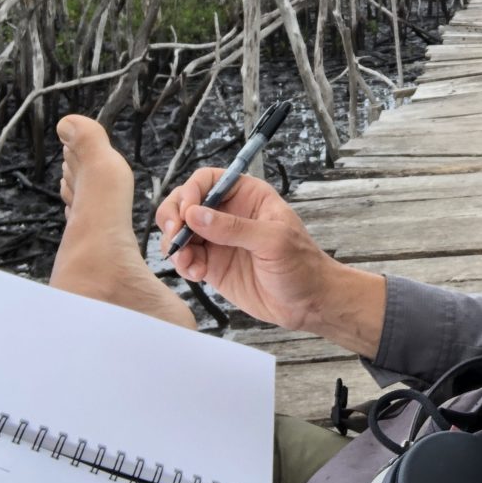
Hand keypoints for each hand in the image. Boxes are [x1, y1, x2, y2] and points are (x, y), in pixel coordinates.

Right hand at [156, 169, 385, 354]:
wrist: (308, 302)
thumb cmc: (302, 264)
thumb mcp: (273, 240)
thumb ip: (234, 228)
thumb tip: (195, 214)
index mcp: (248, 195)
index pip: (208, 180)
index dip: (191, 192)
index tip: (187, 214)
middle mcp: (229, 213)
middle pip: (185, 202)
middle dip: (173, 217)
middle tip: (175, 237)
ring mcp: (218, 239)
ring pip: (180, 230)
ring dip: (174, 244)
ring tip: (187, 262)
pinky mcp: (212, 264)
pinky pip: (185, 257)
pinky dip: (182, 264)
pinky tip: (195, 274)